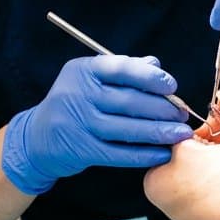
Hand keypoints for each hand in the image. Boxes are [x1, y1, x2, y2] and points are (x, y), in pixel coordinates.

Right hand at [2, 55, 192, 194]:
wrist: (37, 138)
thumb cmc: (74, 103)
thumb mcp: (91, 80)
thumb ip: (123, 71)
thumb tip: (156, 65)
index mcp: (83, 70)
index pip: (121, 69)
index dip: (150, 78)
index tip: (172, 86)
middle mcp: (78, 94)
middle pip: (128, 101)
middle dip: (161, 108)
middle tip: (182, 114)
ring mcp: (77, 123)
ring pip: (127, 129)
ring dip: (158, 132)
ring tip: (180, 134)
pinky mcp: (80, 149)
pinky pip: (118, 153)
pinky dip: (143, 154)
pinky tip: (162, 153)